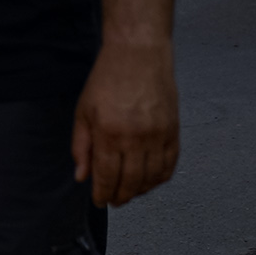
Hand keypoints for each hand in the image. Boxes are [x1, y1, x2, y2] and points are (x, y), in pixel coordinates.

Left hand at [70, 39, 179, 205]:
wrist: (139, 53)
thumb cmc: (107, 79)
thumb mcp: (84, 111)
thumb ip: (81, 146)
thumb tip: (82, 176)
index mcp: (109, 133)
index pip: (106, 176)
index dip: (102, 194)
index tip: (99, 201)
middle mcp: (136, 138)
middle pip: (130, 182)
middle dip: (121, 197)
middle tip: (114, 201)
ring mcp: (158, 135)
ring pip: (152, 178)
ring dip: (140, 191)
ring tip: (130, 193)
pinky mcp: (174, 130)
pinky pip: (170, 165)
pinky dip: (160, 178)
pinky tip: (150, 181)